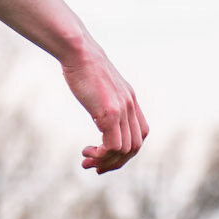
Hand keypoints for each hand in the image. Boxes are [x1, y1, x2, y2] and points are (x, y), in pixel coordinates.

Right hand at [62, 41, 148, 174]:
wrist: (78, 51)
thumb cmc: (82, 65)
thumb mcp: (99, 85)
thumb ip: (104, 99)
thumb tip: (97, 110)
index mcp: (130, 100)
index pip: (140, 134)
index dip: (127, 151)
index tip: (106, 157)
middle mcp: (130, 106)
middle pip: (135, 146)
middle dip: (116, 162)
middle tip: (95, 167)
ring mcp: (122, 109)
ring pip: (125, 149)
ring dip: (106, 161)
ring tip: (87, 162)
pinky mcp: (109, 112)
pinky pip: (113, 145)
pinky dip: (102, 155)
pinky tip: (87, 152)